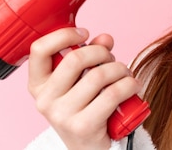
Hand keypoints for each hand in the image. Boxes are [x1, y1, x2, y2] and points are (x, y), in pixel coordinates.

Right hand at [27, 28, 141, 149]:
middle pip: (75, 58)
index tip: (84, 33)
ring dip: (120, 69)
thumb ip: (92, 54)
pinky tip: (133, 86)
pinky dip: (129, 84)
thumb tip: (104, 38)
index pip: (39, 49)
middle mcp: (45, 100)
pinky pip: (113, 94)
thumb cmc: (87, 107)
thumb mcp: (83, 78)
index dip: (63, 35)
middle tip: (112, 59)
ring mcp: (61, 114)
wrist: (89, 146)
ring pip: (98, 75)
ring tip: (125, 74)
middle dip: (102, 52)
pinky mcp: (82, 126)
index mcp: (39, 84)